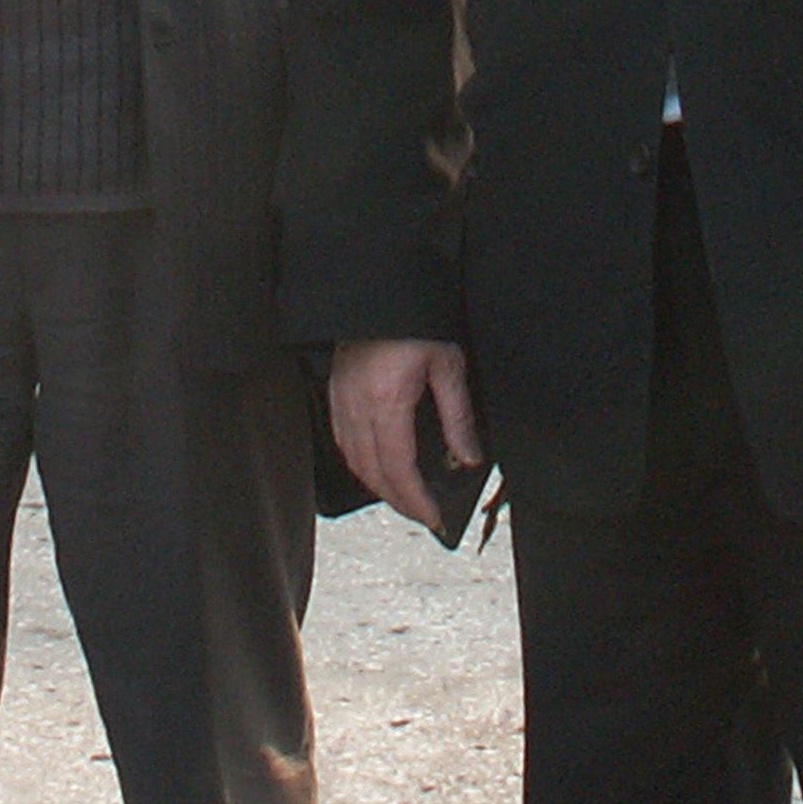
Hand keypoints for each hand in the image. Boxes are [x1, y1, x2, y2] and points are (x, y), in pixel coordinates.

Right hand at [328, 338, 481, 530]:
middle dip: (398, 500)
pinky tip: (376, 466)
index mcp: (387, 401)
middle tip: (422, 513)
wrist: (381, 287)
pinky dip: (359, 461)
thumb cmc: (416, 320)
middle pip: (373, 472)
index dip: (415, 499)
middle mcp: (357, 405)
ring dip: (377, 484)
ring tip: (403, 495)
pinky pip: (341, 439)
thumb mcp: (449, 366)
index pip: (398, 469)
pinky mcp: (334, 391)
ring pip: (353, 460)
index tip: (433, 516)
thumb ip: (458, 417)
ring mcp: (341, 399)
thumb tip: (468, 456)